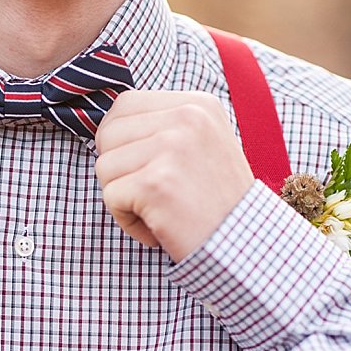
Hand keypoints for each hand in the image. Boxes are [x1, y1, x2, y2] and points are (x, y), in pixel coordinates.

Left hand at [94, 90, 254, 262]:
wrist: (247, 245)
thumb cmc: (217, 203)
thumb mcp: (203, 146)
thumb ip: (164, 127)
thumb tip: (109, 124)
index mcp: (197, 105)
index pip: (125, 105)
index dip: (120, 141)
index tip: (144, 168)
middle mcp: (186, 118)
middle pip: (108, 134)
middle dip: (118, 170)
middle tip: (153, 194)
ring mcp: (171, 148)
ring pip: (104, 166)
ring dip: (123, 197)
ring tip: (160, 209)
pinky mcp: (156, 183)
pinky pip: (110, 197)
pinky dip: (128, 221)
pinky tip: (160, 226)